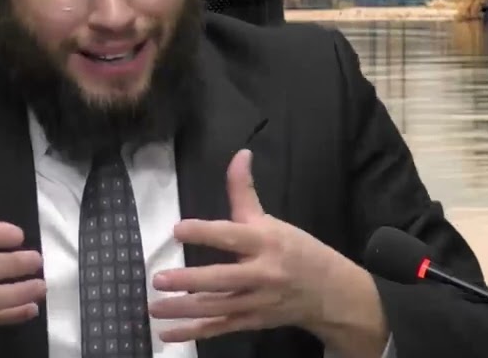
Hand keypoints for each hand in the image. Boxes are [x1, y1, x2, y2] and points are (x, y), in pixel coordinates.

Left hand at [148, 149, 343, 342]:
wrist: (333, 294)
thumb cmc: (297, 251)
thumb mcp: (274, 221)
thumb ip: (245, 192)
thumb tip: (239, 154)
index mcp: (266, 241)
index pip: (232, 235)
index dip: (205, 232)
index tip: (177, 229)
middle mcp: (262, 273)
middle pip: (223, 278)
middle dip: (190, 280)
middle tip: (159, 278)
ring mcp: (258, 302)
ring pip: (218, 307)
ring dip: (184, 309)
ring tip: (154, 306)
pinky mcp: (254, 322)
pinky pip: (221, 328)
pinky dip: (195, 333)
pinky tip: (168, 333)